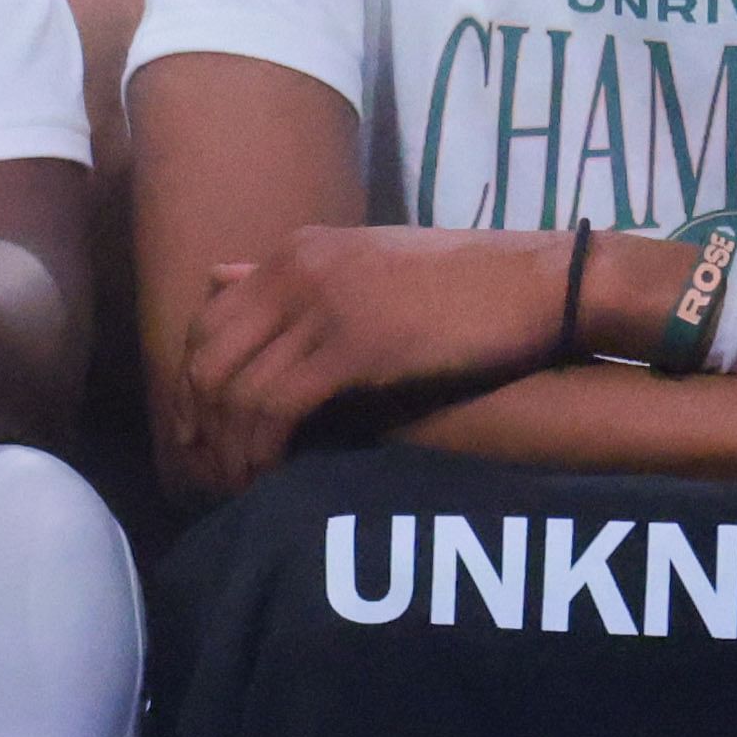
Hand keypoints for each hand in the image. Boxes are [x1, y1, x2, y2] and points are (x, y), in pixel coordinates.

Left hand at [163, 220, 648, 499]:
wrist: (543, 282)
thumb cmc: (469, 285)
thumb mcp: (370, 265)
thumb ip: (298, 277)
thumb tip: (220, 276)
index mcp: (299, 251)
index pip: (208, 320)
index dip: (193, 385)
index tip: (201, 435)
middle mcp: (298, 269)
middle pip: (209, 356)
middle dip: (200, 425)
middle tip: (212, 472)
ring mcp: (324, 304)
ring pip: (236, 386)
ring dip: (230, 447)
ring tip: (242, 486)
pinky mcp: (355, 344)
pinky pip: (278, 404)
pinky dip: (264, 448)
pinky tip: (274, 475)